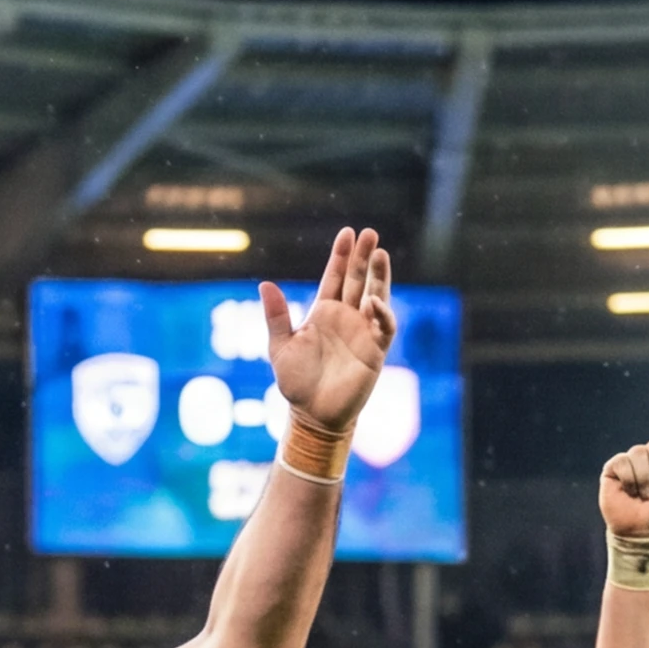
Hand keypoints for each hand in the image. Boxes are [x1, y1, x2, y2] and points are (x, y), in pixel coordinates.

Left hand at [260, 227, 398, 441]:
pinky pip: (384, 327)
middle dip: (364, 257)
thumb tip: (264, 284)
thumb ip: (276, 316)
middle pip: (358, 280)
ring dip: (380, 276)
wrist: (312, 414)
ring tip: (380, 252)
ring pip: (376, 296)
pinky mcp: (375, 351)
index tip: (347, 233)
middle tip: (370, 233)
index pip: (335, 277)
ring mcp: (362, 332)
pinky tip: (372, 300)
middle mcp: (346, 317)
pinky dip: (381, 312)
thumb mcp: (280, 346)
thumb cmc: (296, 382)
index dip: (341, 256)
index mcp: (323, 312)